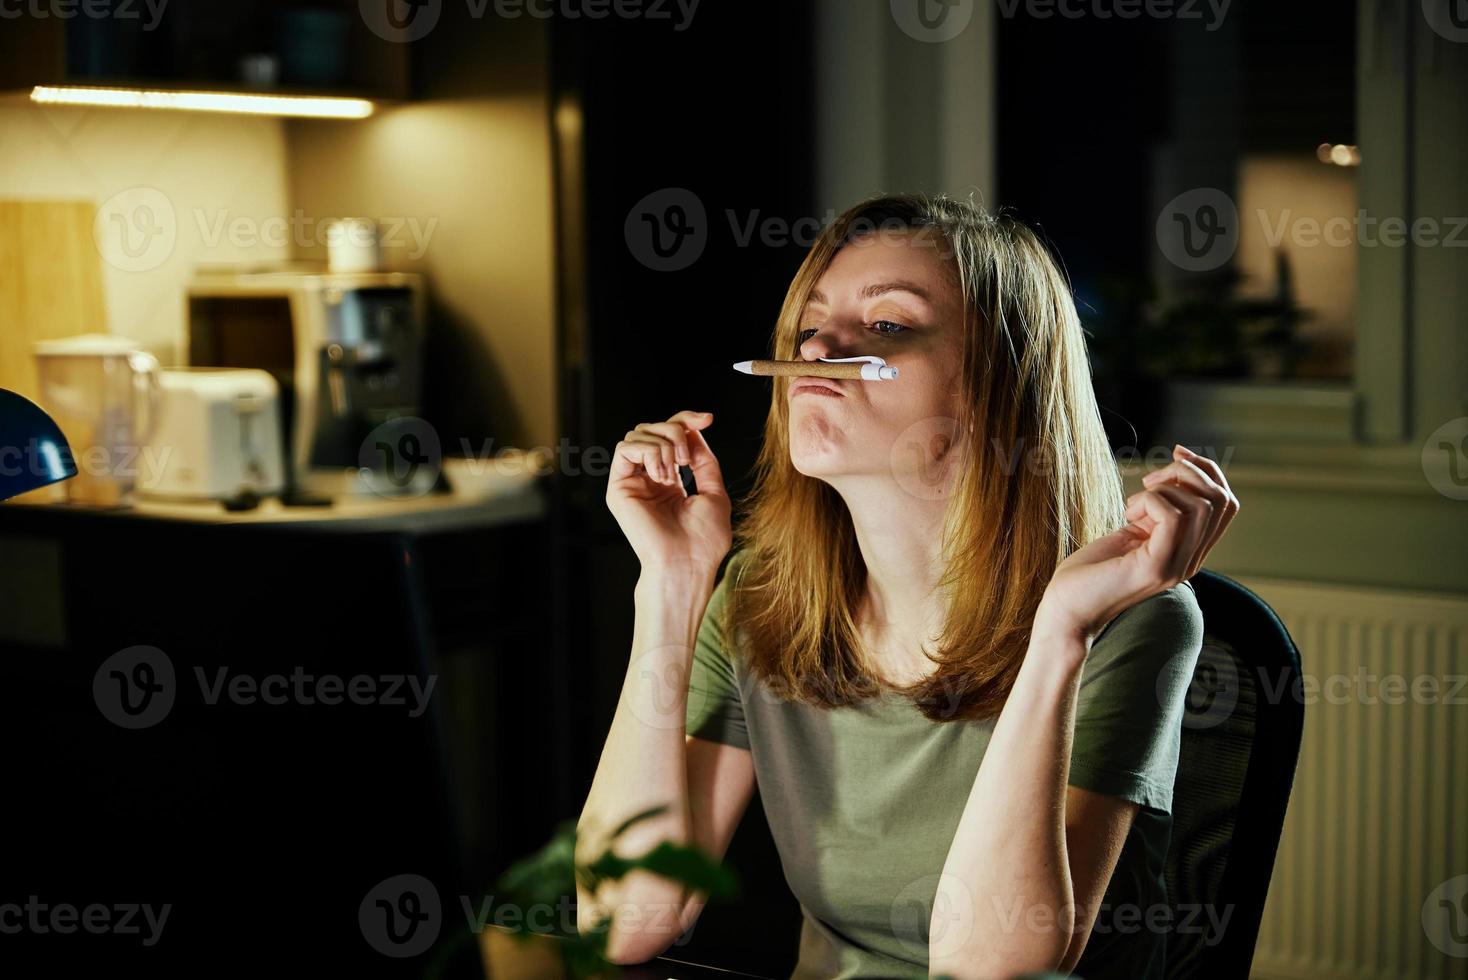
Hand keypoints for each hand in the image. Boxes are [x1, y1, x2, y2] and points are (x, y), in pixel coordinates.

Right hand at [607, 410, 731, 574]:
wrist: (687, 564)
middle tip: (687, 458)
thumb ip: (703, 460)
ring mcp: (632, 482)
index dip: (687, 420)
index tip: (708, 418)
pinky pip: (625, 448)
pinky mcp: (619, 488)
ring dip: (664, 444)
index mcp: (669, 481)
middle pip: (653, 428)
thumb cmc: (703, 540)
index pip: (670, 436)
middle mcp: (647, 479)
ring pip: (638, 434)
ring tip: (675, 471)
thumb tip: (695, 430)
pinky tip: (662, 475)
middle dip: (676, 430)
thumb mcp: (714, 491)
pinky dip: (648, 452)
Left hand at [1033, 444, 1239, 646]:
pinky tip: (1127, 516)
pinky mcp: (1155, 568)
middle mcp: (1191, 561)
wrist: (1066, 609)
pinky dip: (1149, 501)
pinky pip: (1173, 516)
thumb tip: (1178, 468)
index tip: (1175, 454)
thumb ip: (1160, 510)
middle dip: (1188, 473)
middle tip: (1149, 481)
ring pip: (1200, 505)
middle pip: (1221, 500)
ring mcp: (1176, 566)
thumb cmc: (1092, 569)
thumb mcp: (1135, 530)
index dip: (1206, 470)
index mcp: (1190, 550)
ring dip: (1163, 489)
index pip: (1226, 503)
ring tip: (1132, 506)